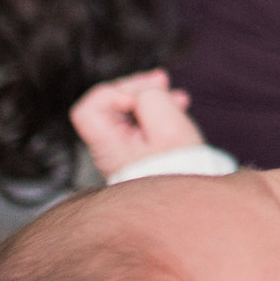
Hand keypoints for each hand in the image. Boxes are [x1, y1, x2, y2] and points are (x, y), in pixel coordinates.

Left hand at [70, 69, 204, 178]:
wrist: (191, 199)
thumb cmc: (179, 166)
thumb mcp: (168, 125)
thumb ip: (150, 97)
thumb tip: (144, 88)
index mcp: (108, 146)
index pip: (89, 108)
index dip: (112, 94)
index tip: (139, 103)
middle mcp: (109, 149)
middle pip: (108, 103)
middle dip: (137, 88)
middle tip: (163, 82)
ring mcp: (122, 150)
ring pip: (127, 110)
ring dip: (152, 96)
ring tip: (178, 97)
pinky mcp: (137, 151)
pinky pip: (140, 121)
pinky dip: (157, 109)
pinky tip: (178, 106)